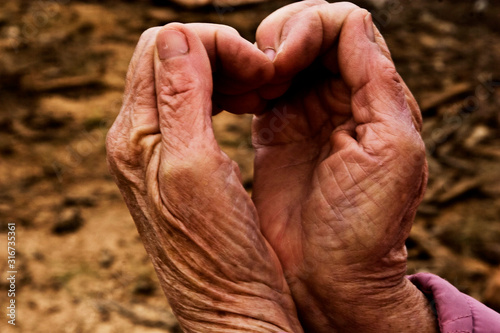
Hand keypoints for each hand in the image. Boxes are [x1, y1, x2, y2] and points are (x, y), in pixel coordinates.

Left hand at [106, 23, 302, 332]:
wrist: (231, 306)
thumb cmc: (220, 253)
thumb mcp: (196, 168)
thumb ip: (180, 98)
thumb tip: (175, 35)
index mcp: (134, 136)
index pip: (161, 48)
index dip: (212, 43)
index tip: (257, 64)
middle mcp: (137, 139)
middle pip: (169, 58)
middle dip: (220, 53)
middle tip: (264, 75)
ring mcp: (156, 151)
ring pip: (184, 79)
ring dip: (225, 72)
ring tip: (263, 91)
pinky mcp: (178, 165)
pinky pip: (196, 107)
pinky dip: (225, 94)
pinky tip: (251, 108)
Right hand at [253, 1, 436, 330]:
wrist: (328, 277)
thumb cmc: (364, 225)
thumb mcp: (392, 150)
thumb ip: (378, 82)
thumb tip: (350, 23)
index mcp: (375, 96)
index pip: (346, 26)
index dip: (312, 26)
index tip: (286, 55)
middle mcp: (340, 97)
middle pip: (311, 30)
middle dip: (284, 33)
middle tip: (266, 63)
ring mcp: (304, 112)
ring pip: (282, 52)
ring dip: (261, 53)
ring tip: (253, 81)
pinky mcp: (273, 129)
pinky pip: (259, 84)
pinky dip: (246, 77)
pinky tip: (240, 93)